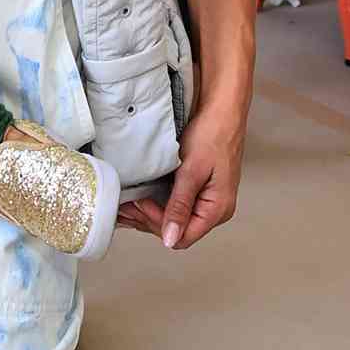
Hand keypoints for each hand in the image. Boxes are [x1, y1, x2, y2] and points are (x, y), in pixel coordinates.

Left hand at [116, 98, 245, 249]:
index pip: (183, 236)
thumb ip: (180, 205)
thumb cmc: (213, 135)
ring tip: (128, 202)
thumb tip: (170, 238)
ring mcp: (208, 200)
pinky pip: (178, 205)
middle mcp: (215, 210)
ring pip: (176, 219)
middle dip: (150, 219)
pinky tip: (142, 197)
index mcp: (218, 209)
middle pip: (178, 230)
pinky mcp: (200, 190)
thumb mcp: (192, 170)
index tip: (141, 203)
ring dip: (151, 212)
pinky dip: (158, 202)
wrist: (222, 111)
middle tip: (127, 203)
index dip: (158, 224)